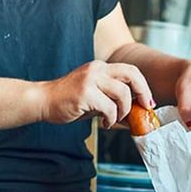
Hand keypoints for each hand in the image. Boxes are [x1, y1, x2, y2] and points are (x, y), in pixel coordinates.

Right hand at [39, 61, 153, 128]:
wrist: (42, 101)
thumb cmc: (68, 101)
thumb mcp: (94, 96)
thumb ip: (112, 100)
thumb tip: (134, 114)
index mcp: (100, 67)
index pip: (131, 71)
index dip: (144, 86)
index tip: (148, 102)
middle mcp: (97, 70)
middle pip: (132, 75)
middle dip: (143, 93)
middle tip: (144, 109)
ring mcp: (90, 80)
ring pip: (123, 94)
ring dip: (123, 111)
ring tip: (114, 119)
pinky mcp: (85, 94)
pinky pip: (109, 108)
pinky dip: (111, 119)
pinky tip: (104, 123)